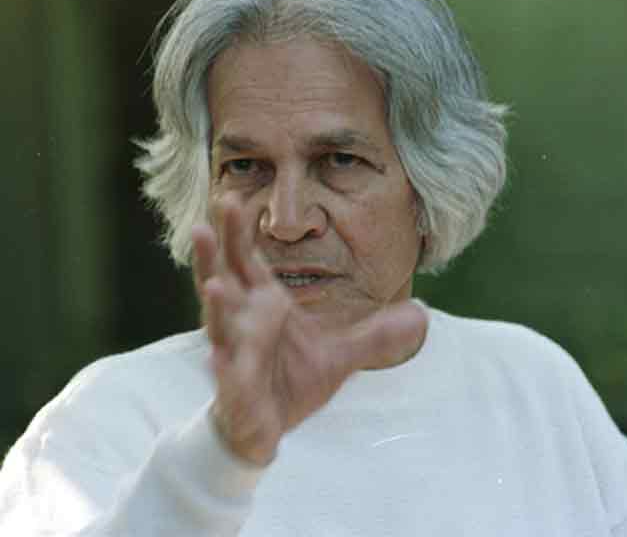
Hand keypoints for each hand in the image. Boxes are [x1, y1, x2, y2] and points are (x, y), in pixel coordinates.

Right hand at [192, 199, 426, 466]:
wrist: (266, 426)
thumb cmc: (291, 380)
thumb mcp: (340, 355)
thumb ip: (375, 335)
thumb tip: (420, 316)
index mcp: (263, 305)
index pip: (246, 261)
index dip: (238, 233)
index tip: (232, 201)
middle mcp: (243, 323)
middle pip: (224, 281)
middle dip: (214, 255)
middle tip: (205, 224)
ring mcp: (236, 355)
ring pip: (221, 326)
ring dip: (217, 307)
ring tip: (215, 285)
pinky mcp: (237, 390)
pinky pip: (229, 378)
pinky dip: (223, 368)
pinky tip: (216, 359)